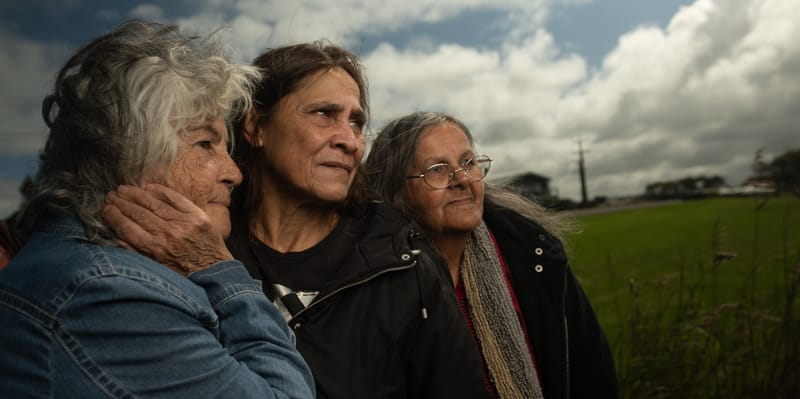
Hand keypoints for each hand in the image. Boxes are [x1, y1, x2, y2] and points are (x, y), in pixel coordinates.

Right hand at [103, 184, 232, 274]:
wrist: (215, 273)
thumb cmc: (183, 274)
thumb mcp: (156, 271)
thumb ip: (136, 254)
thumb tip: (115, 239)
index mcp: (154, 249)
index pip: (127, 227)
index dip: (113, 216)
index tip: (105, 209)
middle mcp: (167, 233)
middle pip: (138, 213)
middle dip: (121, 203)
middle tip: (111, 195)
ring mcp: (183, 222)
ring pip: (154, 203)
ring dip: (136, 194)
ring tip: (124, 189)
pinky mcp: (197, 215)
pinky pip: (175, 198)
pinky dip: (160, 191)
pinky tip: (148, 187)